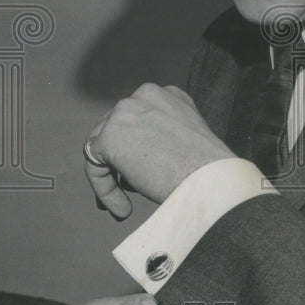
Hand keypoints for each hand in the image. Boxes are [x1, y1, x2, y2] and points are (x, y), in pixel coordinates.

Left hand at [85, 83, 233, 218]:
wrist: (209, 178)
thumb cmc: (206, 170)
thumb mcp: (186, 140)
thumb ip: (162, 137)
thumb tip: (137, 158)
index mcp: (167, 95)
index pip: (139, 118)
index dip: (136, 145)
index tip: (142, 170)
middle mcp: (144, 96)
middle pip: (117, 128)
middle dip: (119, 159)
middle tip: (126, 187)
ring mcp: (125, 113)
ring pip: (103, 145)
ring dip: (111, 175)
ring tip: (124, 203)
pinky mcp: (110, 136)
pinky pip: (95, 165)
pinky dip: (104, 190)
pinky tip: (122, 208)